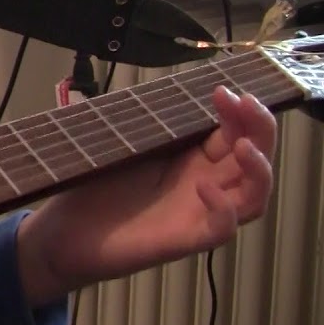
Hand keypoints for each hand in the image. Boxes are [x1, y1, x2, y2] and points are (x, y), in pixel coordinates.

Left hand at [16, 85, 276, 305]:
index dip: (238, 113)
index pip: (234, 135)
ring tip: (244, 146)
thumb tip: (152, 84)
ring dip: (258, 170)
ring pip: (253, 198)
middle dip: (260, 129)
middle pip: (254, 162)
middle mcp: (203, 187)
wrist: (62, 232)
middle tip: (247, 103)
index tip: (223, 91)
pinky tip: (205, 188)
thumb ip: (143, 120)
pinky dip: (223, 210)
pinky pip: (220, 231)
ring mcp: (196, 214)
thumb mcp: (122, 144)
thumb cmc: (92, 187)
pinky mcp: (182, 240)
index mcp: (192, 161)